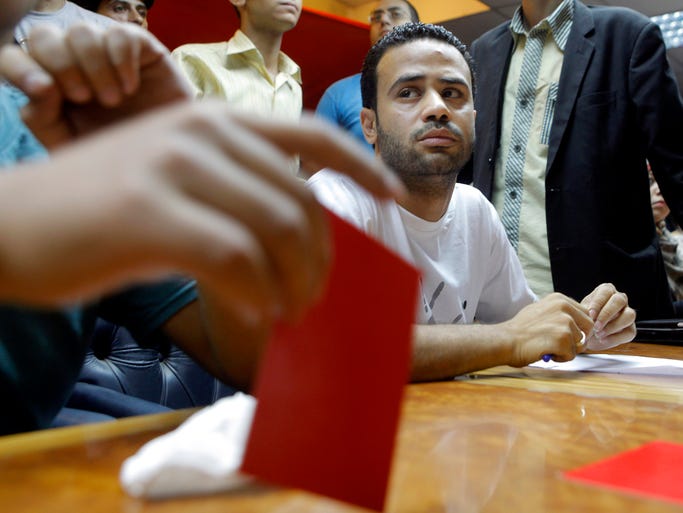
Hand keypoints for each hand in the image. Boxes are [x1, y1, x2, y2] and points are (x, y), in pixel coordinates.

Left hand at [0, 22, 191, 146]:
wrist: (168, 160)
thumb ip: (45, 119)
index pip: (14, 59)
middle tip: (85, 99)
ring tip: (114, 100)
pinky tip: (131, 87)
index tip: (45, 91)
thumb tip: (40, 88)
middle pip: (44, 37)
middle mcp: (73, 62)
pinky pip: (120, 34)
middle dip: (62, 66)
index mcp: (48, 85)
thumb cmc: (118, 156)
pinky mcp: (140, 47)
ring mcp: (105, 52)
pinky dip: (122, 60)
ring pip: (81, 31)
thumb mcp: (74, 147)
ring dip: (95, 67)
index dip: (22, 69)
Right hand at [0, 100, 400, 319]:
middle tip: (312, 300)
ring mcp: (173, 166)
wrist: (6, 223)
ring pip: (277, 230)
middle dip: (320, 260)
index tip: (393, 197)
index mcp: (214, 121)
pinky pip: (234, 260)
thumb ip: (237, 197)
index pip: (312, 135)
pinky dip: (254, 295)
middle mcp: (200, 131)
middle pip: (302, 200)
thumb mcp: (176, 184)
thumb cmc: (96, 213)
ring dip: (293, 285)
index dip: (362, 166)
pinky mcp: (147, 211)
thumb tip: (299, 245)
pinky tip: (250, 315)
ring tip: (283, 313)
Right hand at [502, 293, 594, 365]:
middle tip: (563, 345)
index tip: (568, 335)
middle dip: (579, 339)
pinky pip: (571, 355)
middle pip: (589, 327)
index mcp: (559, 299)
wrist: (505, 340)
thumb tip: (574, 322)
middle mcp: (564, 307)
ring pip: (580, 343)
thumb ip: (558, 313)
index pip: (585, 313)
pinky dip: (560, 358)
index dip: (579, 327)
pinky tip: (546, 352)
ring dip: (566, 349)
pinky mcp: (563, 338)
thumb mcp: (540, 311)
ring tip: (547, 346)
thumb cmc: (519, 330)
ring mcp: (564, 323)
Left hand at [580, 283, 635, 349]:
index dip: (598, 303)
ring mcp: (627, 313)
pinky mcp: (630, 328)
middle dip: (607, 314)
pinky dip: (615, 338)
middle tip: (596, 326)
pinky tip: (603, 340)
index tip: (590, 314)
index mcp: (606, 291)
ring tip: (598, 334)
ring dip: (613, 326)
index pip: (605, 291)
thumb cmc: (584, 318)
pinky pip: (629, 332)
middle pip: (619, 301)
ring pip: (629, 315)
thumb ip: (584, 311)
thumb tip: (587, 315)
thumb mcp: (581, 312)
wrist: (587, 334)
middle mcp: (619, 299)